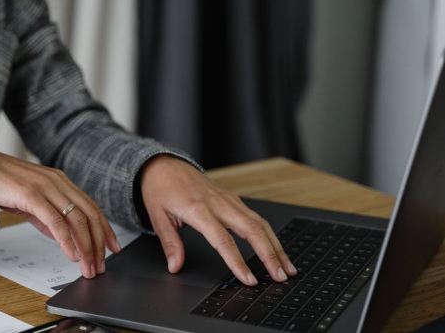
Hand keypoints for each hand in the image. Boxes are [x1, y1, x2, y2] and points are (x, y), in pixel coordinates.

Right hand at [0, 150, 120, 278]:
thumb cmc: (3, 184)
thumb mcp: (32, 202)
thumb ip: (49, 217)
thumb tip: (64, 238)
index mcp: (61, 182)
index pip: (91, 207)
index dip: (105, 228)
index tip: (113, 247)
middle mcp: (58, 182)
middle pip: (89, 214)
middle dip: (99, 243)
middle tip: (101, 265)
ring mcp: (46, 187)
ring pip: (76, 219)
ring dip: (86, 246)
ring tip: (88, 265)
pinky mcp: (32, 195)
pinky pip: (55, 220)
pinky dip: (66, 240)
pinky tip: (71, 254)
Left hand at [139, 155, 296, 285]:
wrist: (164, 164)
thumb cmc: (160, 189)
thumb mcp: (157, 217)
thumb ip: (170, 244)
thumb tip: (175, 267)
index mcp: (198, 210)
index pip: (223, 240)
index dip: (237, 262)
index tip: (249, 280)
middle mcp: (219, 203)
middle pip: (252, 230)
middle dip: (270, 255)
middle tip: (280, 277)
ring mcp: (229, 200)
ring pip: (260, 223)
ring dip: (276, 246)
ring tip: (287, 268)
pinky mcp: (233, 199)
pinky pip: (256, 218)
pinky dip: (269, 235)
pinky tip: (276, 248)